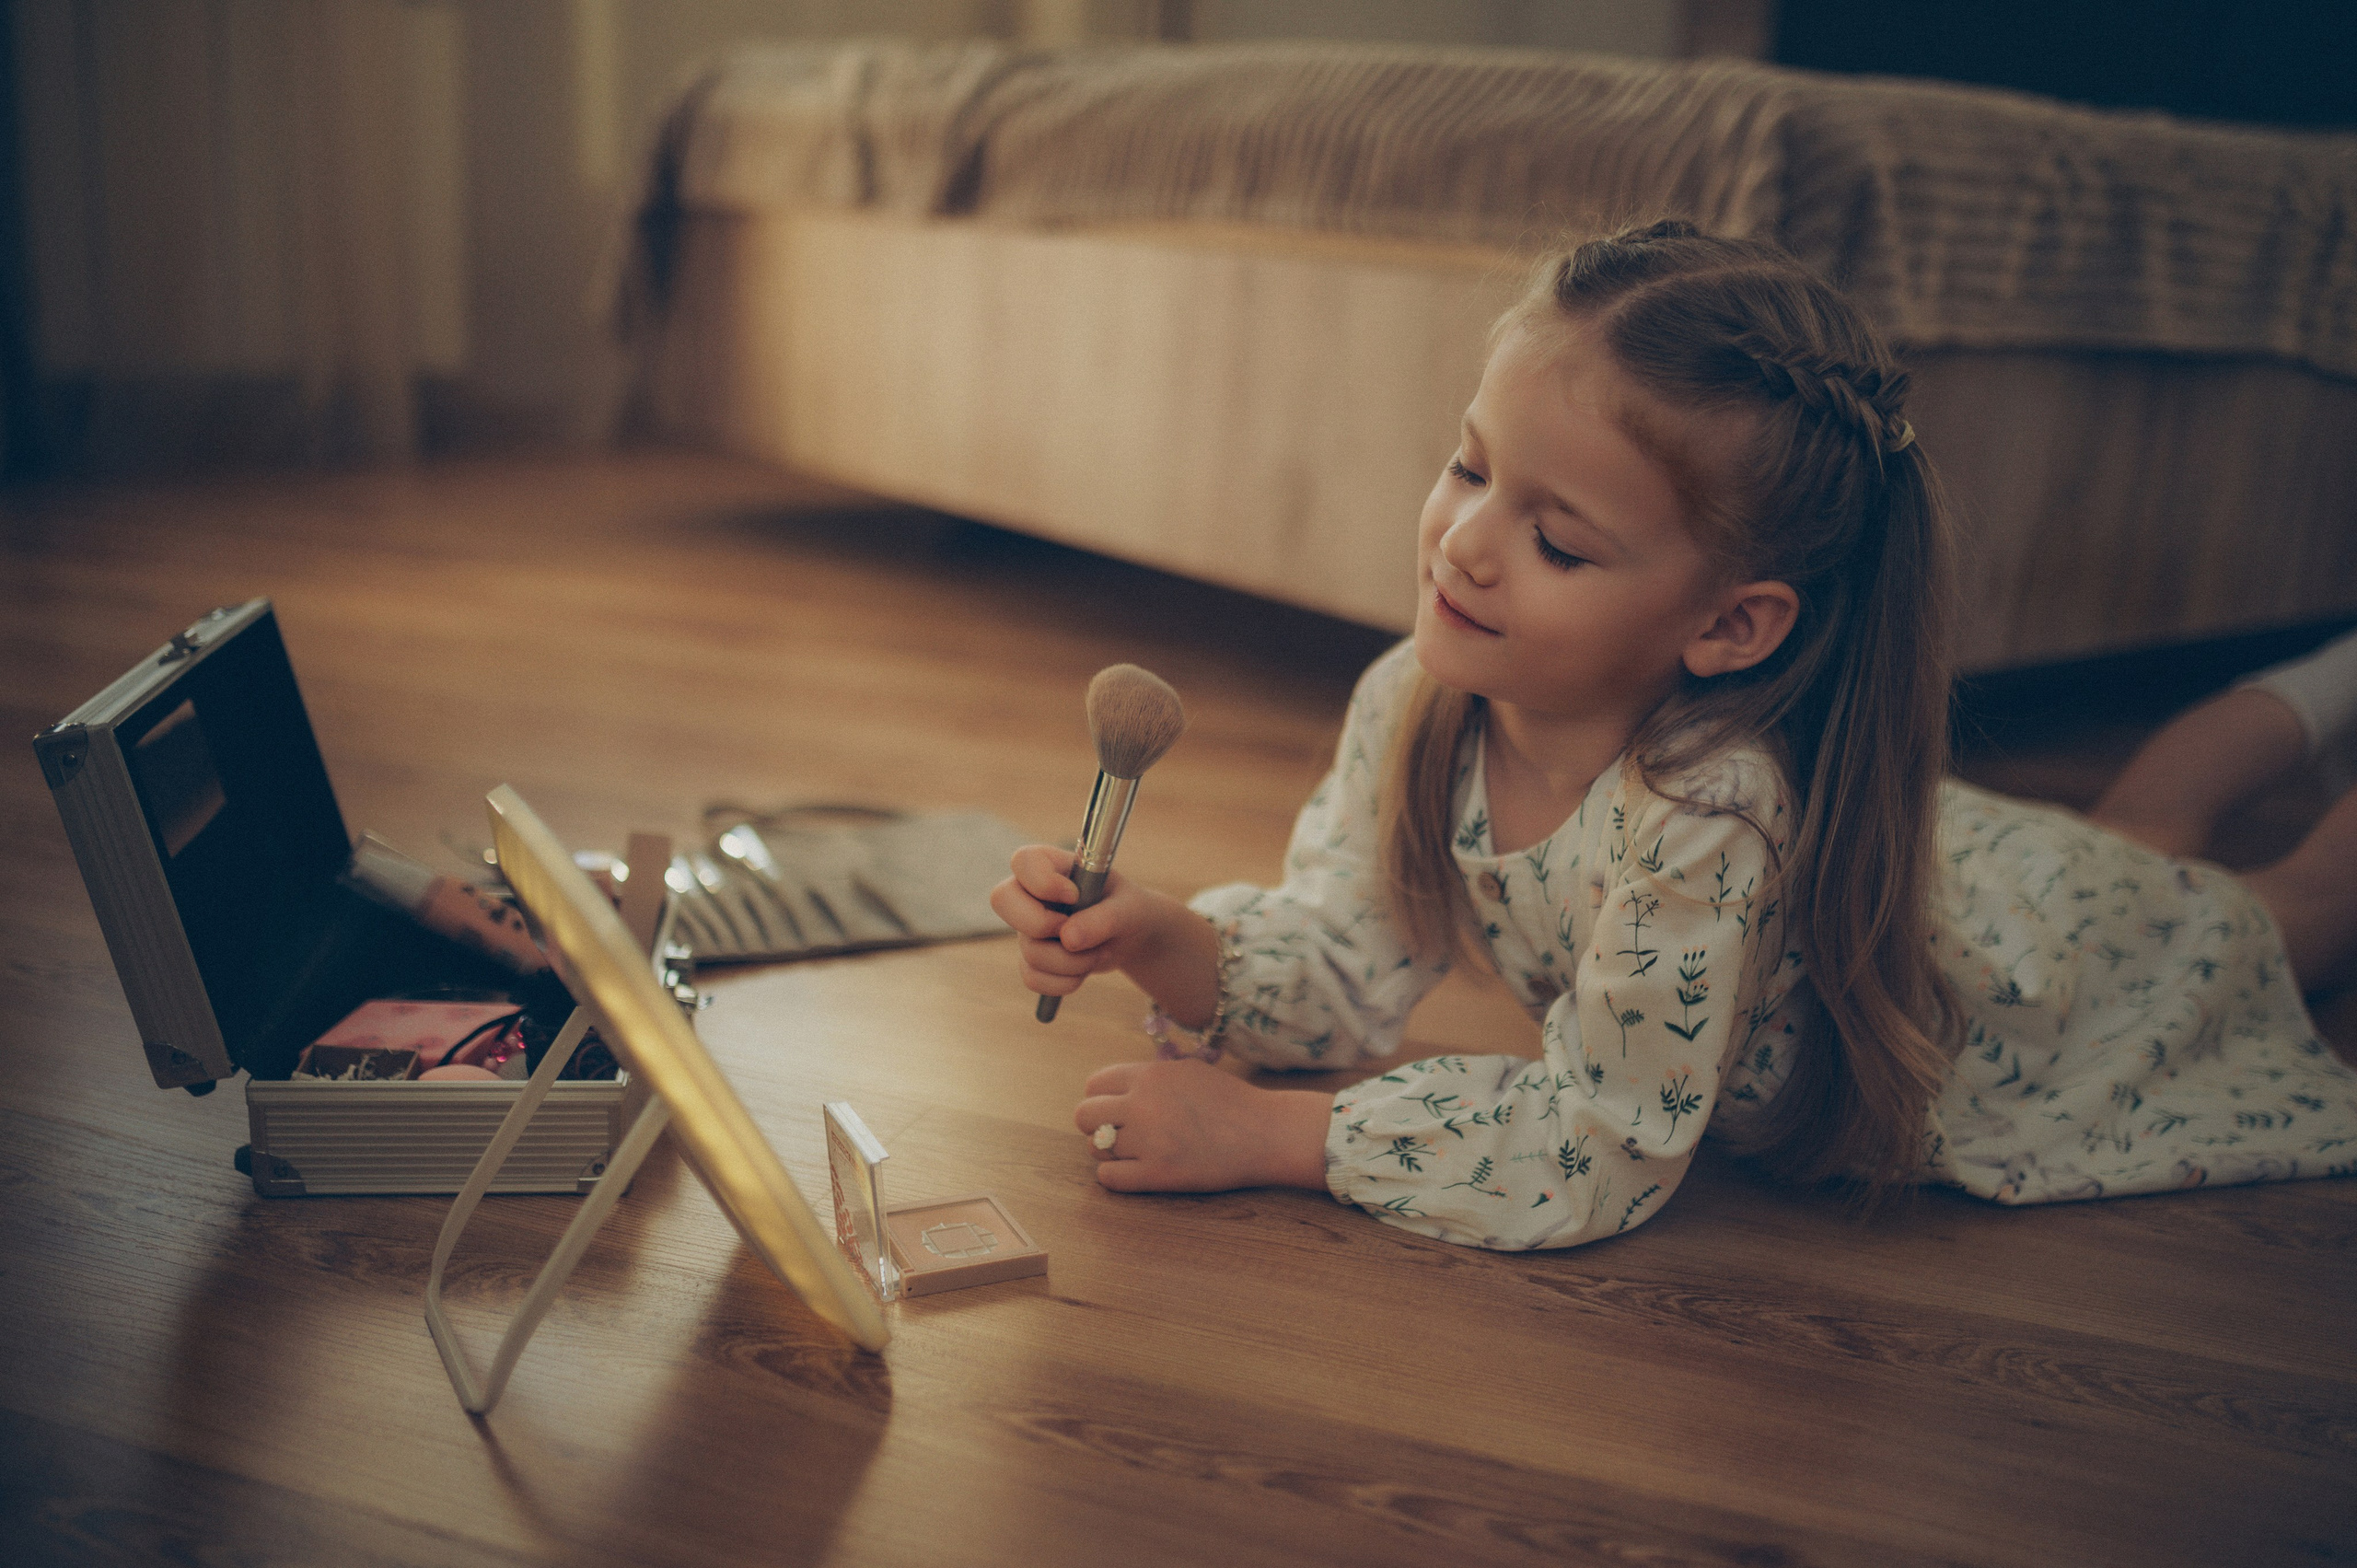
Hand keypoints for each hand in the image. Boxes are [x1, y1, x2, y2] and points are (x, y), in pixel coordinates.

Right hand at [988, 845, 1173, 1001]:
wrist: (1130, 936)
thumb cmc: (1127, 908)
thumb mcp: (1129, 908)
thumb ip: (1104, 918)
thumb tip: (1068, 939)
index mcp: (1052, 864)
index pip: (1023, 861)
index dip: (1042, 882)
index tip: (1074, 896)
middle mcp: (1031, 893)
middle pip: (1002, 900)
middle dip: (1042, 925)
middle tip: (1076, 931)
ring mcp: (1027, 927)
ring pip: (1029, 951)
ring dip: (1073, 962)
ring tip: (1101, 953)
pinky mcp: (1031, 958)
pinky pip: (1033, 978)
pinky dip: (1065, 982)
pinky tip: (1085, 969)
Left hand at [1075, 1059, 1331, 1192]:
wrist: (1265, 1132)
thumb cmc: (1231, 1101)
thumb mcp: (1188, 1071)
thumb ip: (1149, 1076)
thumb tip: (1115, 1090)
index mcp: (1149, 1075)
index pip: (1095, 1085)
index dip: (1101, 1099)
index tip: (1114, 1110)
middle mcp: (1142, 1104)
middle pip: (1084, 1115)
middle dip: (1096, 1125)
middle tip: (1118, 1133)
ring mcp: (1148, 1140)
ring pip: (1095, 1148)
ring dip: (1109, 1151)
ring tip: (1134, 1152)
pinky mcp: (1157, 1174)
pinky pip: (1108, 1177)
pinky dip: (1116, 1176)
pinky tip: (1136, 1171)